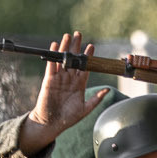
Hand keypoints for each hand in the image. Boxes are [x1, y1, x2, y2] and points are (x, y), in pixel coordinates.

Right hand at [17, 32, 111, 155]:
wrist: (51, 124)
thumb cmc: (68, 118)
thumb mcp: (85, 109)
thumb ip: (96, 99)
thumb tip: (107, 90)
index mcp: (79, 84)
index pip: (84, 67)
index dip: (88, 57)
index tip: (92, 47)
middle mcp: (69, 79)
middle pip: (73, 60)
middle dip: (76, 47)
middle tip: (79, 34)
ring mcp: (59, 79)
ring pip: (63, 60)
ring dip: (65, 48)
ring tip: (68, 36)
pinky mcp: (49, 80)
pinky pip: (52, 66)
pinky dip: (53, 56)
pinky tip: (55, 46)